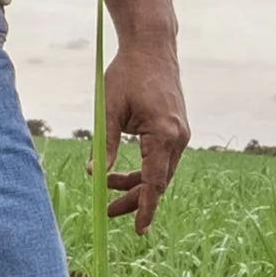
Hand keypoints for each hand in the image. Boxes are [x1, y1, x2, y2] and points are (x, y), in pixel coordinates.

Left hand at [101, 41, 188, 233]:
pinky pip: (162, 159)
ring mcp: (181, 134)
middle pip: (159, 182)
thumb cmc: (127, 73)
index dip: (145, 207)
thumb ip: (104, 145)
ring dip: (137, 184)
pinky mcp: (177, 129)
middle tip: (108, 211)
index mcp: (162, 134)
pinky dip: (144, 169)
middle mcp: (178, 137)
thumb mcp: (108, 110)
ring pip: (161, 172)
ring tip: (108, 187)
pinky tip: (122, 172)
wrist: (152, 46)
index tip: (139, 230)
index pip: (154, 182)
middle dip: (135, 199)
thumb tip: (94, 175)